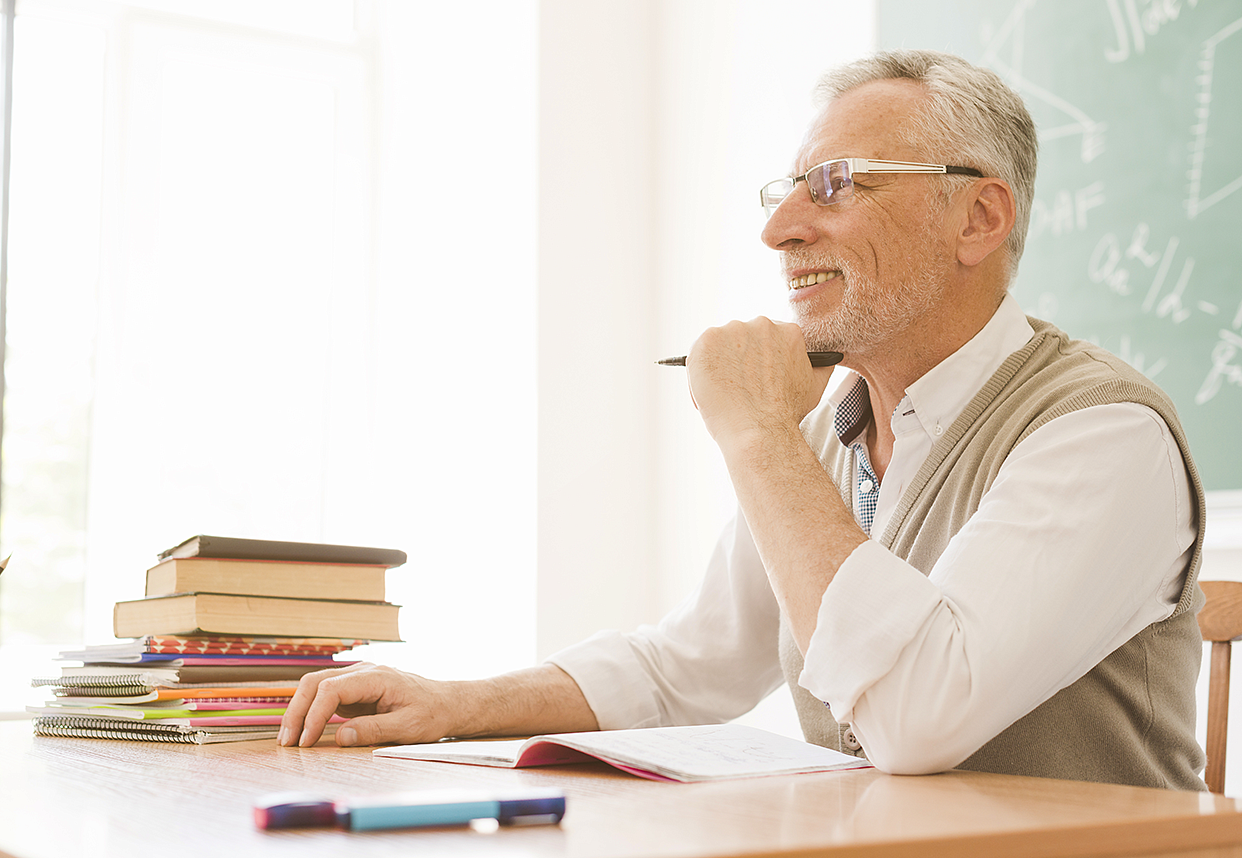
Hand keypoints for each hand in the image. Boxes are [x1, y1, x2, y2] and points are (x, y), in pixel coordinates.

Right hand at [278, 662, 457, 747]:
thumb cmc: (432, 713)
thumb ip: (375, 730)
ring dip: (300, 710)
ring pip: (316, 686)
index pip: (331, 689)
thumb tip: (340, 736)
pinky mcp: (356, 691)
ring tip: (289, 739)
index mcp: (376, 677)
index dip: (314, 715)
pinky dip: (310, 711)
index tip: (306, 741)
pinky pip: (325, 696)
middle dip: (297, 710)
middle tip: (287, 742)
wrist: (447, 704)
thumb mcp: (409, 727)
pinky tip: (303, 730)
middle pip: (316, 682)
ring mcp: (358, 680)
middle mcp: (363, 672)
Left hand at [686, 317, 833, 453]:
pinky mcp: (706, 341)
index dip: (759, 359)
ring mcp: (732, 331)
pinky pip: (700, 351)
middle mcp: (760, 324)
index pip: (768, 337)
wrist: (759, 431)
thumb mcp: (815, 386)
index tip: (756, 375)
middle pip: (743, 338)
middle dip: (740, 359)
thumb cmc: (786, 414)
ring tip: (727, 392)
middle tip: (740, 386)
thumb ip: (820, 366)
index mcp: (788, 330)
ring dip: (720, 364)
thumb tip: (826, 360)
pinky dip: (701, 369)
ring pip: (720, 344)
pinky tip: (712, 388)